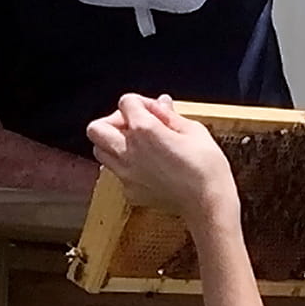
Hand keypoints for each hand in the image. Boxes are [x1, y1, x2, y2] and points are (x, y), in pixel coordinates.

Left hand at [86, 93, 238, 226]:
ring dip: (112, 144)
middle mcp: (128, 151)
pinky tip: (145, 167)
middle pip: (96, 128)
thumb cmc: (206, 166)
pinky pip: (116, 173)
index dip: (140, 102)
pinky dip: (124, 166)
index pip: (125, 102)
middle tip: (133, 126)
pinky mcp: (129, 191)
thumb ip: (169, 115)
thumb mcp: (193, 130)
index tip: (154, 110)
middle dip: (112, 122)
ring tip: (136, 146)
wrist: (208, 204)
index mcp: (144, 130)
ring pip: (99, 151)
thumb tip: (159, 103)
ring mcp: (126, 173)